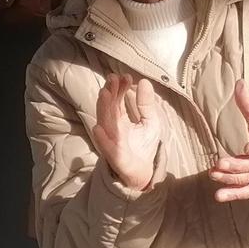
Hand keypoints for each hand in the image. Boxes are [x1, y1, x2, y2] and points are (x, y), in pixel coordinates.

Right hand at [91, 75, 164, 191]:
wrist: (143, 172)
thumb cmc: (143, 146)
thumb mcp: (150, 121)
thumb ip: (146, 104)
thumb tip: (144, 81)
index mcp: (119, 118)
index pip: (116, 99)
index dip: (119, 87)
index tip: (126, 76)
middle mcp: (112, 128)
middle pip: (108, 107)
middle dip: (110, 93)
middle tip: (113, 78)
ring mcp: (112, 141)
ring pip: (105, 123)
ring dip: (103, 108)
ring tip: (104, 93)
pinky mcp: (115, 156)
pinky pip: (107, 147)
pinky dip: (102, 139)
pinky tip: (98, 128)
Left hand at [209, 80, 248, 202]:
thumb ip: (248, 104)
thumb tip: (239, 83)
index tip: (248, 147)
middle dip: (236, 165)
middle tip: (220, 163)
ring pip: (247, 179)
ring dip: (230, 178)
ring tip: (214, 174)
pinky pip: (246, 192)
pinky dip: (233, 195)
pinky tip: (219, 196)